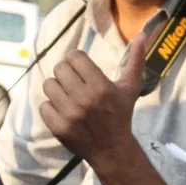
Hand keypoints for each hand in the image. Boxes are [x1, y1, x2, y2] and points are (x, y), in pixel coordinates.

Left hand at [37, 26, 148, 162]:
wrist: (112, 150)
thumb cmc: (121, 114)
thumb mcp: (130, 88)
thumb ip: (136, 60)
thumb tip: (142, 34)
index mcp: (101, 87)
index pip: (74, 57)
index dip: (76, 60)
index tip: (81, 68)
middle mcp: (84, 99)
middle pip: (59, 69)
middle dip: (66, 73)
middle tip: (74, 82)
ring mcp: (69, 115)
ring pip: (48, 85)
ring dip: (57, 89)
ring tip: (68, 96)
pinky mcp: (58, 127)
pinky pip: (43, 105)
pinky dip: (51, 107)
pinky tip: (63, 111)